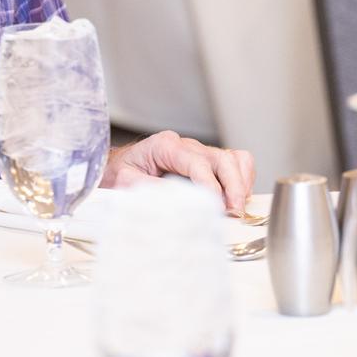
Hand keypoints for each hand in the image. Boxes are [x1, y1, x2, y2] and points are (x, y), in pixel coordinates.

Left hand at [102, 131, 256, 212]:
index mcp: (165, 146)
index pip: (197, 162)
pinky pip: (234, 162)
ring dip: (240, 182)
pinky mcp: (205, 162)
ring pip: (232, 158)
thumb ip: (151, 189)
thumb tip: (179, 201)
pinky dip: (242, 178)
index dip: (210, 185)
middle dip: (232, 185)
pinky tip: (236, 197)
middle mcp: (185, 145)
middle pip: (221, 158)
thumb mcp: (126, 183)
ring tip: (237, 207)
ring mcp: (198, 152)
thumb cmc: (119, 174)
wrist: (114, 168)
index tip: (216, 206)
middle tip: (234, 211)